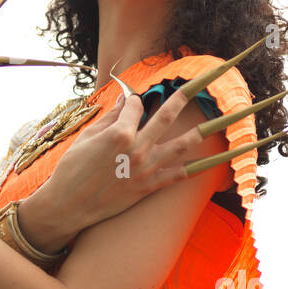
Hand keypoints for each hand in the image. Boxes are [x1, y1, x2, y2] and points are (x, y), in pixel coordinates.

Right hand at [36, 86, 229, 237]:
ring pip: (180, 146)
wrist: (69, 204)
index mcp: (120, 133)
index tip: (131, 100)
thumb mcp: (87, 137)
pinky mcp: (147, 188)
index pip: (135, 106)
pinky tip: (206, 163)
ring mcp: (146, 169)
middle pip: (167, 116)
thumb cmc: (72, 168)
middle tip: (199, 83)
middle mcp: (138, 149)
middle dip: (183, 96)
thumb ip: (110, 117)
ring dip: (199, 133)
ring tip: (218, 124)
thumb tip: (124, 98)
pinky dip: (193, 169)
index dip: (133, 99)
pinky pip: (176, 176)